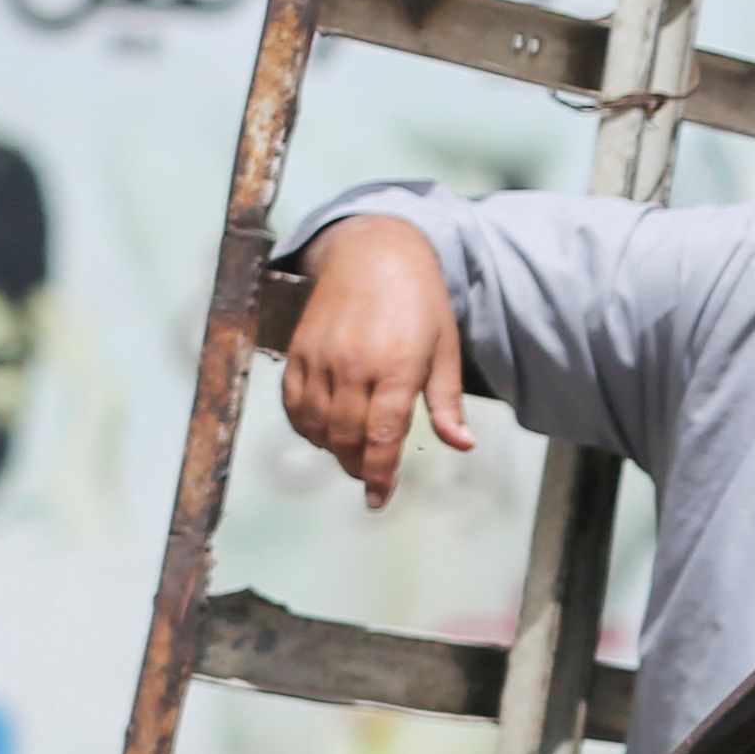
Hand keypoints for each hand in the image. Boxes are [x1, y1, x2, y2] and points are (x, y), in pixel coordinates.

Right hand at [278, 214, 470, 508]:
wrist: (373, 253)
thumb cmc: (419, 301)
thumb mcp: (445, 349)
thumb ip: (447, 401)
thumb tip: (462, 445)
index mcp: (397, 367)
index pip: (382, 437)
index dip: (380, 475)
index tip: (379, 500)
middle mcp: (354, 365)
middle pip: (346, 438)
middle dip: (357, 467)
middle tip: (369, 477)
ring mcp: (320, 358)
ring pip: (316, 426)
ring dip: (331, 450)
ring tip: (350, 455)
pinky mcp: (297, 351)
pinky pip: (292, 403)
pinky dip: (305, 426)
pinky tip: (322, 431)